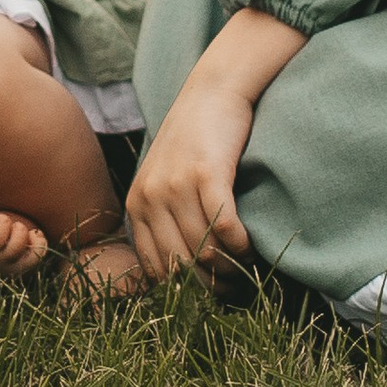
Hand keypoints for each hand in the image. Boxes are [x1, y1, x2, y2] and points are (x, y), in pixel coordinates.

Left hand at [123, 16, 304, 284]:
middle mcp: (150, 197)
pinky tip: (249, 244)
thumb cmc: (193, 143)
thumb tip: (185, 276)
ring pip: (205, 251)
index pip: (156, 269)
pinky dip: (240, 245)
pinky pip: (225, 228)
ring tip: (245, 268)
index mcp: (137, 204)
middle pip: (182, 266)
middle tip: (233, 289)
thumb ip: (164, 221)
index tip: (209, 295)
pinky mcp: (206, 173)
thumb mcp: (164, 182)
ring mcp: (176, 184)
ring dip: (230, 268)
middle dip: (210, 287)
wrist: (212, 91)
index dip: (185, 291)